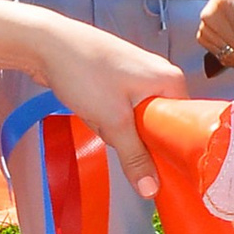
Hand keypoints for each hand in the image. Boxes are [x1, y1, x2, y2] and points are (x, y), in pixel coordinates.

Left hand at [48, 21, 188, 200]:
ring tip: (97, 111)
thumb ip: (135, 157)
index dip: (172, 149)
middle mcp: (160, 77)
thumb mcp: (114, 121)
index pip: (187, 126)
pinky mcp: (118, 80)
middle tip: (114, 128)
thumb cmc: (84, 70)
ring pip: (135, 121)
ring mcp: (137, 77)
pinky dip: (104, 116)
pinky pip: (119, 111)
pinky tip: (90, 107)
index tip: (160, 167)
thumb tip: (151, 188)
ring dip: (114, 127)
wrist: (46, 44)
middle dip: (134, 137)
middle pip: (159, 126)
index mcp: (171, 81)